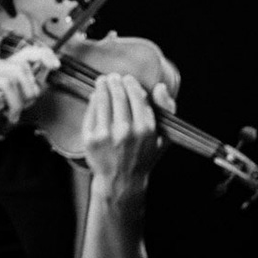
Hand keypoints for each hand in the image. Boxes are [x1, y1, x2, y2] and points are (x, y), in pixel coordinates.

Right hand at [0, 45, 56, 128]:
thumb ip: (11, 93)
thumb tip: (33, 94)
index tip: (55, 65)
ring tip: (11, 115)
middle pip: (21, 71)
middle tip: (24, 107)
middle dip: (28, 91)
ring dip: (15, 103)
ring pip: (10, 82)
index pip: (26, 53)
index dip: (44, 56)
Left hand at [81, 71, 172, 190]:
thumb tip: (160, 87)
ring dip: (102, 86)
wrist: (122, 181)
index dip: (130, 83)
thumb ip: (167, 111)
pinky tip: (95, 95)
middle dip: (115, 82)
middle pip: (118, 95)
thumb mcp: (164, 137)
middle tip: (113, 77)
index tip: (127, 79)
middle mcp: (126, 131)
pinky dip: (93, 100)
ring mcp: (106, 134)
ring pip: (103, 100)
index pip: (136, 95)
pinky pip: (91, 112)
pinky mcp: (91, 138)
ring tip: (102, 81)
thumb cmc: (144, 156)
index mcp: (146, 129)